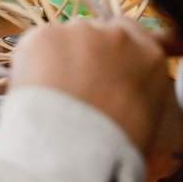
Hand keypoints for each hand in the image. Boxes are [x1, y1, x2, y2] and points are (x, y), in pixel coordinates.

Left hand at [11, 18, 172, 154]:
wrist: (72, 150)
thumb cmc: (115, 149)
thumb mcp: (149, 121)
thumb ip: (139, 92)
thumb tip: (126, 90)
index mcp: (150, 56)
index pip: (131, 33)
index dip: (111, 49)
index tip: (100, 64)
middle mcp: (116, 35)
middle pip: (95, 32)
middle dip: (83, 53)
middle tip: (72, 85)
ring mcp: (78, 31)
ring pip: (63, 39)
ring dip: (57, 58)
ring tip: (52, 95)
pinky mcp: (43, 35)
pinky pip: (36, 45)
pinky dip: (31, 62)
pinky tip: (35, 89)